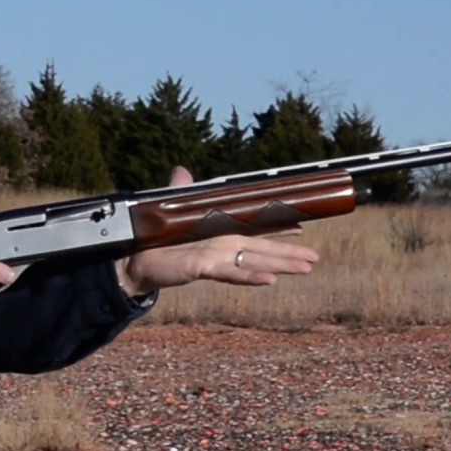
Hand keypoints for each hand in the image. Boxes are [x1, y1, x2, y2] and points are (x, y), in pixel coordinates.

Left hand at [117, 166, 320, 293]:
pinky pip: (231, 272)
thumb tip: (182, 169)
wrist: (134, 259)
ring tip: (305, 268)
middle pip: (262, 249)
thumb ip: (180, 190)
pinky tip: (270, 281)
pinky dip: (251, 276)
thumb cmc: (156, 238)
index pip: (255, 229)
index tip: (303, 225)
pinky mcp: (203, 267)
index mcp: (220, 232)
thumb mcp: (170, 208)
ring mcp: (216, 258)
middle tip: (315, 258)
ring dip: (280, 265)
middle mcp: (223, 246)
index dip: (278, 228)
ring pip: (254, 262)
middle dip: (290, 253)